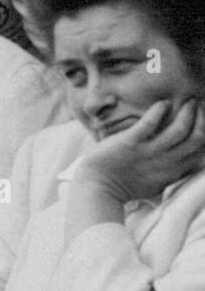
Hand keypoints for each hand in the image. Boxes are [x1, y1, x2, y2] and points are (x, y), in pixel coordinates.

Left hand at [75, 100, 204, 203]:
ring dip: (187, 113)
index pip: (201, 151)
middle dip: (202, 119)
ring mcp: (147, 153)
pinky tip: (163, 103)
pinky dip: (158, 111)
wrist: (96, 188)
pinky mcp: (129, 144)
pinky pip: (148, 124)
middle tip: (198, 104)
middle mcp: (164, 163)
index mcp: (173, 171)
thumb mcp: (157, 181)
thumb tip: (191, 163)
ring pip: (179, 130)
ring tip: (188, 102)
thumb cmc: (124, 184)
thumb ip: (174, 171)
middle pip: (196, 139)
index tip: (204, 118)